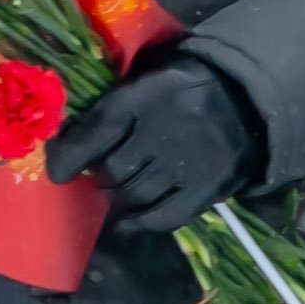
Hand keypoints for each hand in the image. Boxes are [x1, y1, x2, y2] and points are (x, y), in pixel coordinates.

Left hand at [47, 57, 255, 238]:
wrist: (245, 99)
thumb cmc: (181, 89)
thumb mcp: (145, 80)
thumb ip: (110, 109)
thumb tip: (65, 145)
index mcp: (148, 95)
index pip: (99, 129)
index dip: (70, 155)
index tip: (58, 171)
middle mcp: (167, 129)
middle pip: (114, 169)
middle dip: (101, 176)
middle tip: (102, 174)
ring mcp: (190, 162)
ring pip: (135, 195)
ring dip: (119, 197)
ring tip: (119, 190)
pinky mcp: (207, 188)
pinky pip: (164, 217)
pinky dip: (139, 222)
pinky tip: (128, 220)